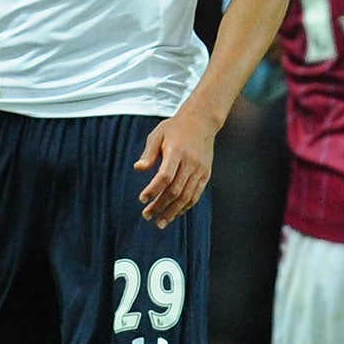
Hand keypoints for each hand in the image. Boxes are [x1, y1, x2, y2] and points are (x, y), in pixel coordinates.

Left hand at [136, 105, 216, 228]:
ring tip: (160, 223)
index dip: (153, 189)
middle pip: (175, 190)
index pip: (165, 176)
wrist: (202, 121)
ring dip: (172, 212)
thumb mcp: (158, 135)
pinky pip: (196, 195)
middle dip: (160, 205)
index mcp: (177, 151)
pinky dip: (185, 207)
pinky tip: (174, 214)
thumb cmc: (175, 128)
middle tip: (146, 215)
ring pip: (187, 196)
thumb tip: (138, 168)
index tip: (141, 199)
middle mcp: (191, 162)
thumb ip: (148, 153)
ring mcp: (200, 170)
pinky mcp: (206, 174)